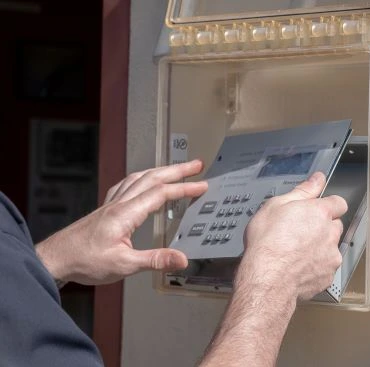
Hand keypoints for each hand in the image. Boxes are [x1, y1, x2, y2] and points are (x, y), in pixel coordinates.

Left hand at [35, 160, 207, 284]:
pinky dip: (142, 177)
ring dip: (161, 171)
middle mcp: (119, 204)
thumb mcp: (123, 265)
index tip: (202, 185)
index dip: (184, 188)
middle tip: (196, 164)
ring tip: (176, 169)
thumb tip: (181, 259)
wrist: (55, 259)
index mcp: (126, 214)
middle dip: (178, 170)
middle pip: (153, 178)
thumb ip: (155, 260)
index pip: (161, 193)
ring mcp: (111, 204)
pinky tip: (143, 181)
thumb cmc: (84, 261)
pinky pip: (127, 184)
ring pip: (140, 178)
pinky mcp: (106, 209)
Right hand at [200, 172, 346, 366]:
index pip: (338, 202)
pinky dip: (314, 267)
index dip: (327, 205)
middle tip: (299, 232)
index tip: (316, 210)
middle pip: (335, 226)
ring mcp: (330, 257)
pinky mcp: (326, 276)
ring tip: (294, 252)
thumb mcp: (277, 205)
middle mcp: (330, 234)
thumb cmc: (268, 242)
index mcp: (320, 213)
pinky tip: (296, 267)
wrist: (267, 278)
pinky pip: (324, 269)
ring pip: (331, 248)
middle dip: (322, 227)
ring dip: (319, 248)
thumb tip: (317, 179)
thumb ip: (303, 190)